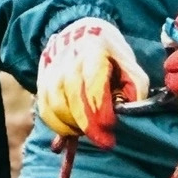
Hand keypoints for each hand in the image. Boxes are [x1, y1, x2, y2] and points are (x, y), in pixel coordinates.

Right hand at [36, 17, 149, 145]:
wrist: (79, 34)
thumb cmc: (109, 54)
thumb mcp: (128, 63)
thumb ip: (135, 85)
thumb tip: (131, 109)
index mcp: (93, 52)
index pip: (93, 84)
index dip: (101, 109)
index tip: (111, 126)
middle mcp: (68, 62)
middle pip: (74, 99)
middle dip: (90, 126)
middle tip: (106, 142)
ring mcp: (52, 73)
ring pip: (57, 108)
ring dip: (74, 127)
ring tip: (91, 133)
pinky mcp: (42, 84)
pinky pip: (46, 112)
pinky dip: (59, 127)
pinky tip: (74, 131)